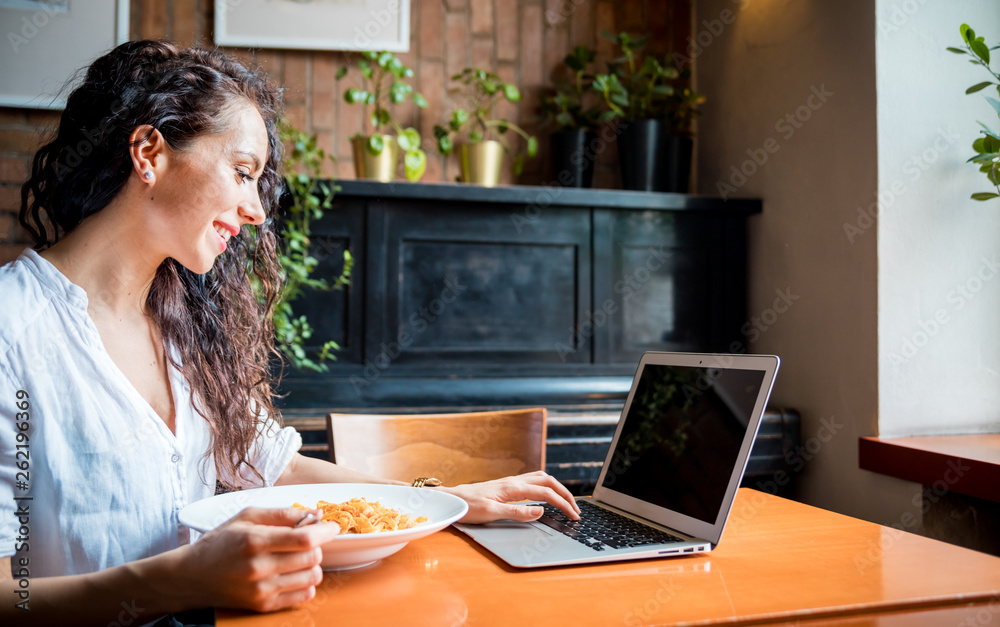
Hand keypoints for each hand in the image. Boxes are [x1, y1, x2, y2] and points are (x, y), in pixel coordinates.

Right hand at [178, 507, 340, 611]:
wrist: (192, 576)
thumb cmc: (220, 542)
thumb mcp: (247, 517)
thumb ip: (283, 514)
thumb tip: (317, 514)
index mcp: (255, 541)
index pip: (304, 538)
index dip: (325, 531)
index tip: (332, 526)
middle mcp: (259, 568)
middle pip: (312, 557)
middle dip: (317, 546)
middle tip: (306, 540)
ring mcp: (261, 590)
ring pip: (312, 577)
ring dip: (312, 565)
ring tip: (298, 558)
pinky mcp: (262, 606)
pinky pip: (303, 596)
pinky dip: (306, 584)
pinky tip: (293, 574)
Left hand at [442, 471, 580, 523]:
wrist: (451, 499)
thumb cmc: (467, 507)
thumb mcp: (491, 513)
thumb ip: (517, 512)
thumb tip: (540, 511)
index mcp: (513, 488)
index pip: (546, 493)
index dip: (563, 504)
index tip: (574, 515)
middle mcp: (514, 481)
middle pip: (548, 480)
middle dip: (565, 493)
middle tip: (575, 508)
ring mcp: (510, 482)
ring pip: (541, 477)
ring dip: (557, 487)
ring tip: (566, 501)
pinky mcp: (506, 485)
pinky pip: (532, 480)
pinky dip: (546, 485)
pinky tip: (546, 494)